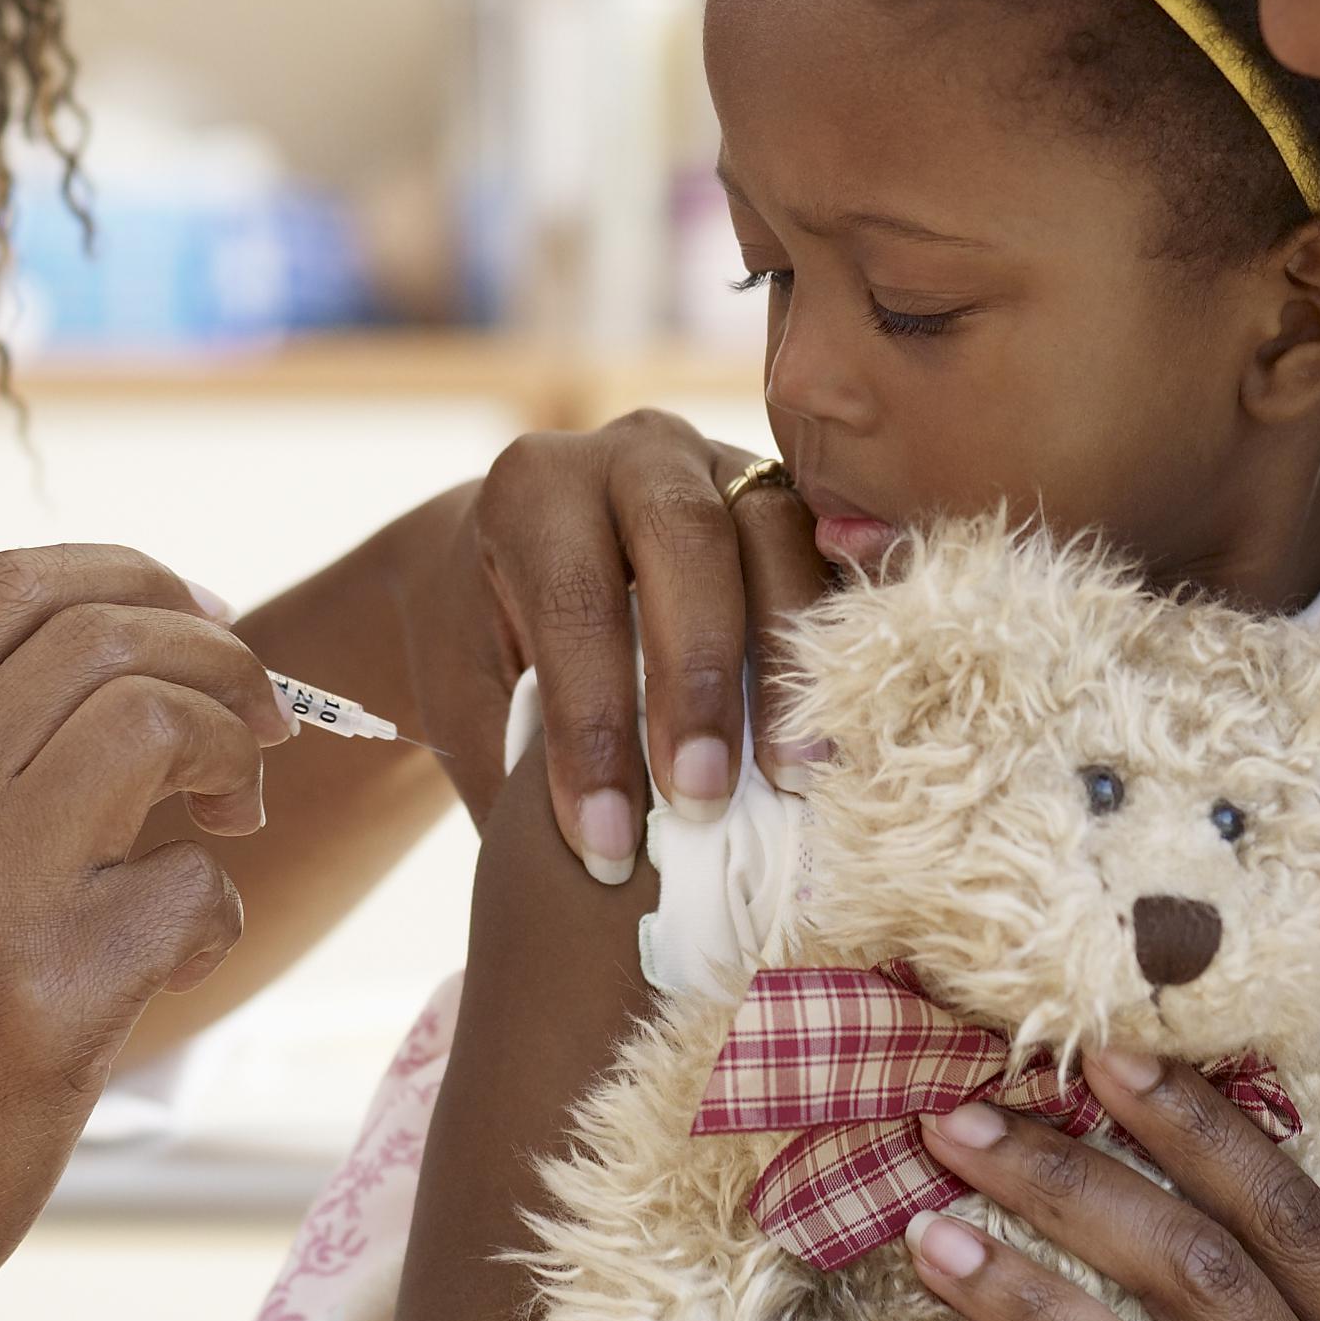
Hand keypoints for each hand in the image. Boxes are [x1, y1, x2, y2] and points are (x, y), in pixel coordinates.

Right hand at [0, 543, 291, 1320]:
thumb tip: (138, 658)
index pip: (14, 583)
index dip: (141, 578)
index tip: (205, 623)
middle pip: (108, 636)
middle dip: (222, 662)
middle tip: (257, 730)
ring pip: (157, 723)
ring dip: (234, 756)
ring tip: (230, 819)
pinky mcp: (49, 997)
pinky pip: (195, 887)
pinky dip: (215, 911)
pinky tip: (176, 958)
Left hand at [449, 409, 830, 880]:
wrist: (517, 565)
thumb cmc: (491, 649)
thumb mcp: (470, 698)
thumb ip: (523, 760)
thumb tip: (606, 865)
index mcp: (533, 491)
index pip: (574, 601)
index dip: (593, 726)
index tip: (604, 844)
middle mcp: (634, 455)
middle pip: (685, 541)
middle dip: (698, 676)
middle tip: (700, 798)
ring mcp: (726, 467)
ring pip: (777, 532)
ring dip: (791, 660)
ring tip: (792, 776)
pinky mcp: (793, 498)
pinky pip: (835, 548)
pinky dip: (846, 630)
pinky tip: (849, 718)